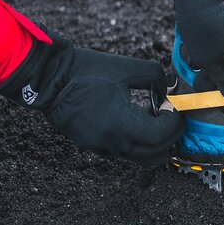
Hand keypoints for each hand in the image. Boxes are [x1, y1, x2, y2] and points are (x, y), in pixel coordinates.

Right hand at [0, 30, 182, 162]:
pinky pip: (123, 152)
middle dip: (170, 135)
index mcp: (120, 124)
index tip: (173, 106)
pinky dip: (138, 141)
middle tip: (174, 116)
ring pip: (140, 156)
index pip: (160, 136)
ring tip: (157, 119)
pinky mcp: (93, 145)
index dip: (173, 122)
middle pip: (155, 153)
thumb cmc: (87, 71)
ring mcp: (101, 147)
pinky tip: (138, 120)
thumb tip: (169, 88)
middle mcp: (112, 142)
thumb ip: (156, 76)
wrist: (49, 77)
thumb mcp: (128, 67)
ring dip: (155, 142)